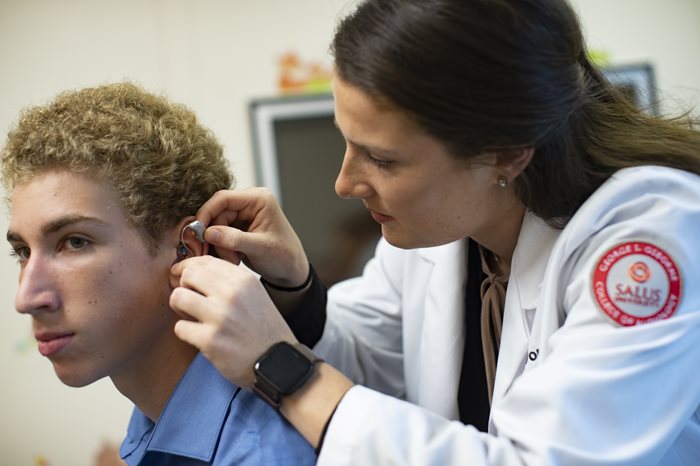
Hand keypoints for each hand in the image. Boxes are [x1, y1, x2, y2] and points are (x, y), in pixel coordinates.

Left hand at [169, 255, 296, 386]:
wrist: (278, 362)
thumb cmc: (263, 330)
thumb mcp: (254, 295)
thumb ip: (227, 281)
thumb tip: (191, 272)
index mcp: (243, 279)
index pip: (205, 261)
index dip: (188, 268)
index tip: (184, 278)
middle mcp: (232, 293)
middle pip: (188, 275)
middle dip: (183, 286)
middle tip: (190, 300)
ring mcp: (220, 316)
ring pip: (178, 297)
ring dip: (180, 308)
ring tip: (192, 317)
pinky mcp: (210, 340)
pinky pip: (179, 327)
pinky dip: (186, 333)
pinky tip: (200, 336)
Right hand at [197, 188, 308, 287]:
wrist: (291, 271)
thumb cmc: (284, 256)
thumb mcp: (260, 248)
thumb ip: (234, 239)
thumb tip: (208, 232)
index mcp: (259, 199)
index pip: (223, 198)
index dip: (207, 213)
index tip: (197, 231)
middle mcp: (250, 203)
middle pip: (217, 213)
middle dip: (215, 236)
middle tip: (222, 256)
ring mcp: (243, 215)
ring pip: (216, 226)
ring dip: (220, 245)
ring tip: (234, 260)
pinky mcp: (238, 227)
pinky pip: (219, 234)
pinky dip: (222, 248)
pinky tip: (235, 258)